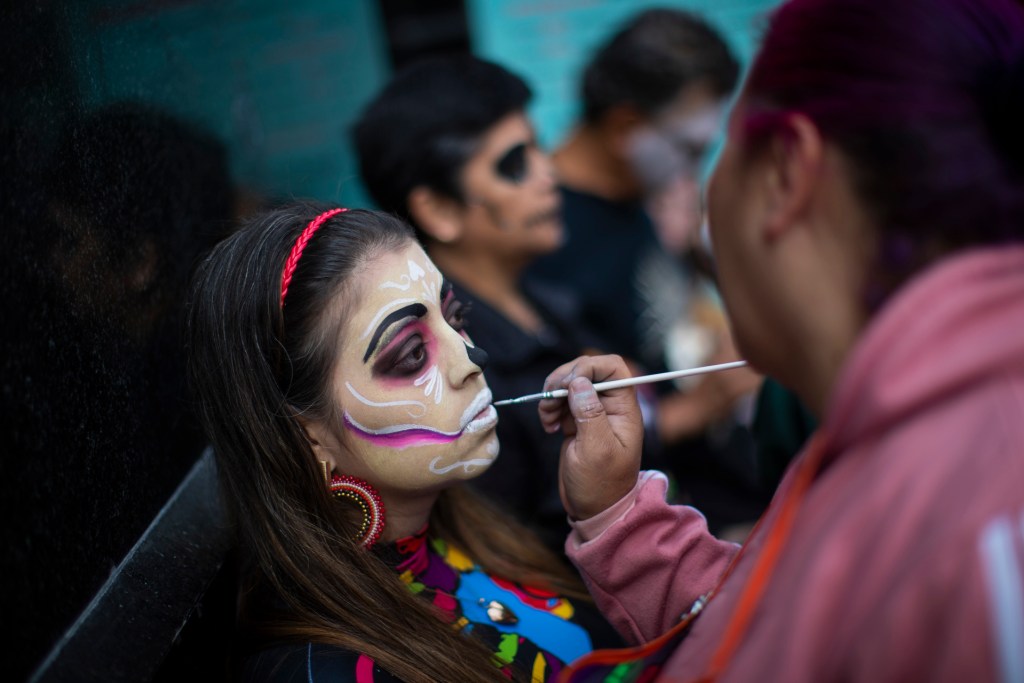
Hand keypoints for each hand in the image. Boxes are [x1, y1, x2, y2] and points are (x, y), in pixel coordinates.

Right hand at [539, 355, 643, 520]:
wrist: (593, 510)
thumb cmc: (601, 485)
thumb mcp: (596, 450)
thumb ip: (589, 414)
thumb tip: (579, 383)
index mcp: (624, 410)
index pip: (613, 368)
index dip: (589, 367)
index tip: (567, 383)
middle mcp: (610, 407)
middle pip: (588, 371)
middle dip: (564, 379)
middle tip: (549, 398)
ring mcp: (592, 413)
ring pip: (571, 384)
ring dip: (553, 394)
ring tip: (546, 417)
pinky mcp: (577, 422)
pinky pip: (561, 402)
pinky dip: (549, 407)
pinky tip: (548, 426)